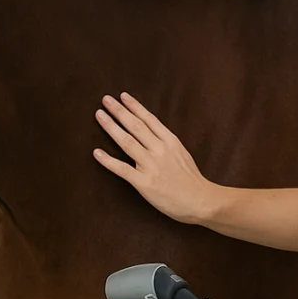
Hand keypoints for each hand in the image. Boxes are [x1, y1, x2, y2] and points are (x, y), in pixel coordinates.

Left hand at [93, 92, 215, 224]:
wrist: (201, 201)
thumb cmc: (191, 180)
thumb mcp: (182, 153)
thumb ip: (166, 142)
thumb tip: (152, 132)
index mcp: (171, 141)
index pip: (149, 119)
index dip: (135, 106)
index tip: (123, 96)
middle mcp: (160, 150)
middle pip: (135, 126)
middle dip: (119, 111)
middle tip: (105, 100)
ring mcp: (152, 166)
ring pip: (127, 142)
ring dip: (111, 127)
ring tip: (99, 115)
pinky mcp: (145, 183)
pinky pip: (122, 169)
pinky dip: (108, 160)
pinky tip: (96, 152)